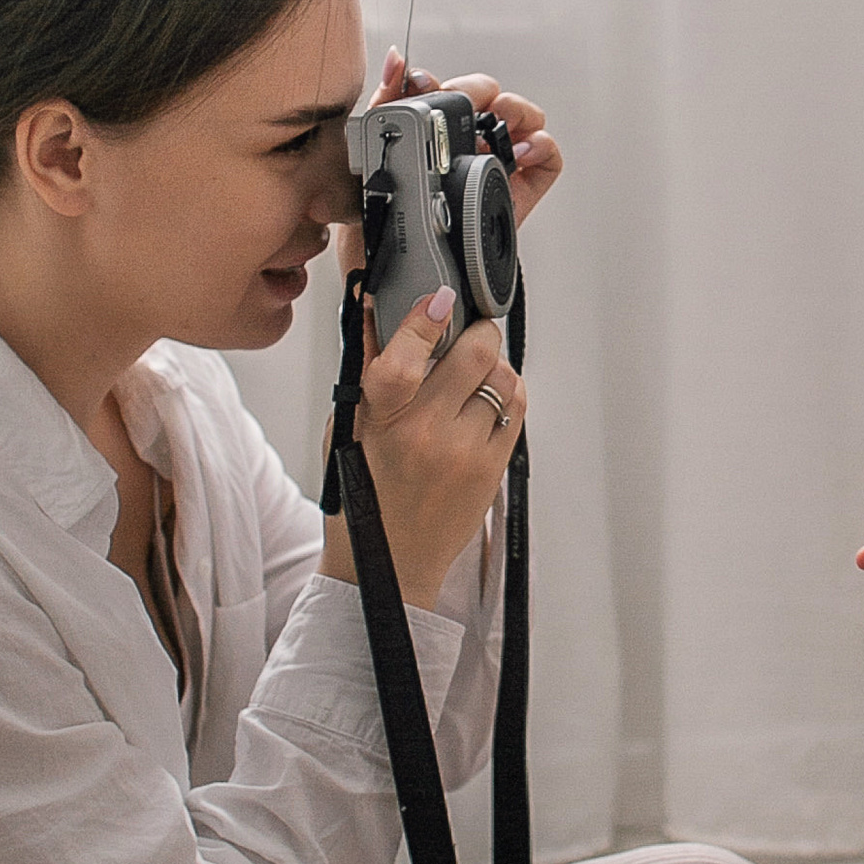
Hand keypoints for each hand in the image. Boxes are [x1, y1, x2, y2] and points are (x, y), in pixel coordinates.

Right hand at [324, 282, 522, 606]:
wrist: (389, 565)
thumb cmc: (361, 495)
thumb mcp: (347, 430)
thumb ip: (367, 372)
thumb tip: (380, 311)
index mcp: (383, 423)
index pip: (404, 356)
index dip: (424, 318)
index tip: (437, 298)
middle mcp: (428, 435)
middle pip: (474, 354)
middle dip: (474, 330)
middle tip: (465, 328)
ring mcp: (467, 453)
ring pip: (502, 377)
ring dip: (490, 364)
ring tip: (470, 373)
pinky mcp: (493, 468)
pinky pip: (516, 407)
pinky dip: (505, 390)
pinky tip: (485, 396)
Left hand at [379, 47, 562, 226]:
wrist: (407, 259)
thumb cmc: (394, 207)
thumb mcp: (377, 149)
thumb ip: (387, 100)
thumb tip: (397, 59)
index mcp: (443, 127)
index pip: (454, 89)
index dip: (447, 82)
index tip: (426, 84)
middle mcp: (475, 139)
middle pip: (493, 95)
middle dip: (478, 91)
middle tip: (463, 103)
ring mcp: (502, 159)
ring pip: (525, 116)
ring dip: (514, 109)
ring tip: (494, 123)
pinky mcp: (525, 183)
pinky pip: (549, 155)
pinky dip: (541, 144)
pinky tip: (518, 152)